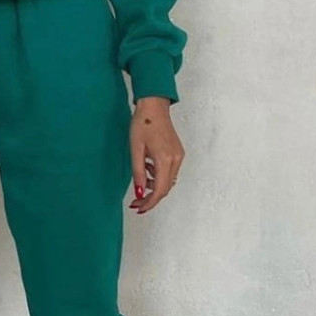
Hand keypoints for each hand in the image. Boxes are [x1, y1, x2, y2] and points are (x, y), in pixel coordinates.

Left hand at [128, 96, 184, 213]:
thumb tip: (140, 192)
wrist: (154, 106)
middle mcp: (176, 160)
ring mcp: (179, 156)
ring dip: (154, 186)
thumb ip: (138, 173)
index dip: (149, 202)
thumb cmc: (143, 124)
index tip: (139, 208)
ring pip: (168, 181)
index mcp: (165, 159)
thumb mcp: (136, 149)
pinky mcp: (178, 153)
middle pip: (165, 188)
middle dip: (151, 197)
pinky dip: (159, 176)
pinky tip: (148, 168)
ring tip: (141, 178)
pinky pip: (169, 171)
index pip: (160, 190)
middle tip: (136, 201)